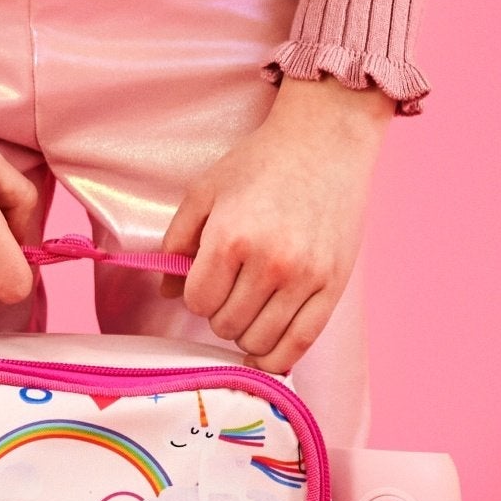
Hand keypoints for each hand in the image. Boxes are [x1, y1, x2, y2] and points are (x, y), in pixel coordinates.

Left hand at [160, 75, 392, 371]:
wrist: (325, 142)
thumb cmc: (261, 163)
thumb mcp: (204, 191)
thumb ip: (176, 241)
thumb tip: (167, 291)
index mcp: (231, 237)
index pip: (197, 301)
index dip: (196, 293)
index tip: (207, 278)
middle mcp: (269, 262)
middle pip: (226, 324)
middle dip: (220, 311)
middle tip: (232, 287)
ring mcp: (306, 278)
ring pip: (259, 341)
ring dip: (245, 332)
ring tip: (250, 308)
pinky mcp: (333, 287)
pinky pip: (299, 345)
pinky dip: (276, 359)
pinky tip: (265, 353)